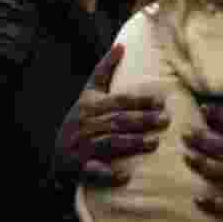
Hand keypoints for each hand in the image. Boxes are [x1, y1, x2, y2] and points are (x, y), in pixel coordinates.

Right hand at [54, 44, 169, 186]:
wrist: (56, 152)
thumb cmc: (80, 119)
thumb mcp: (89, 93)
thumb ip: (104, 70)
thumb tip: (121, 45)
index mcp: (91, 106)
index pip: (119, 102)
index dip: (140, 102)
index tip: (161, 102)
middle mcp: (86, 125)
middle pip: (118, 121)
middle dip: (143, 121)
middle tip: (166, 120)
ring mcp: (82, 147)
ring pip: (109, 143)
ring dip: (132, 144)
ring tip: (155, 143)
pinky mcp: (79, 168)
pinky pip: (94, 171)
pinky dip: (109, 174)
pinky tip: (126, 176)